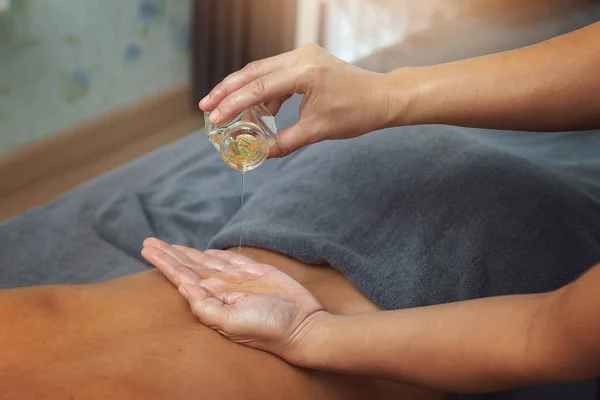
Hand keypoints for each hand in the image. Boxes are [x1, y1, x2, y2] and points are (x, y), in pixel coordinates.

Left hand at [141, 238, 326, 359]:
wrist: (302, 326)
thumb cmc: (267, 328)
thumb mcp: (231, 322)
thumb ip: (205, 306)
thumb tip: (183, 286)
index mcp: (212, 299)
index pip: (182, 276)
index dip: (164, 262)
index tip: (148, 249)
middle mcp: (222, 287)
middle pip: (189, 266)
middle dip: (169, 254)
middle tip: (148, 242)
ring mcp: (239, 279)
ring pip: (206, 261)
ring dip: (187, 252)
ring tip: (168, 245)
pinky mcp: (256, 271)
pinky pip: (232, 259)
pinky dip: (218, 254)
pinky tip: (206, 252)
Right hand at [199, 44, 397, 157]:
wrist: (382, 97)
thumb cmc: (357, 113)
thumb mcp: (319, 131)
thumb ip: (286, 142)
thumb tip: (262, 155)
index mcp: (305, 71)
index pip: (259, 87)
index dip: (233, 104)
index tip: (214, 117)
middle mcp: (301, 57)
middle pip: (253, 71)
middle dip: (227, 90)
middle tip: (205, 106)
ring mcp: (303, 55)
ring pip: (261, 70)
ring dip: (242, 90)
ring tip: (224, 110)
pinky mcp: (306, 61)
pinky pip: (275, 74)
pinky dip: (263, 92)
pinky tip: (258, 111)